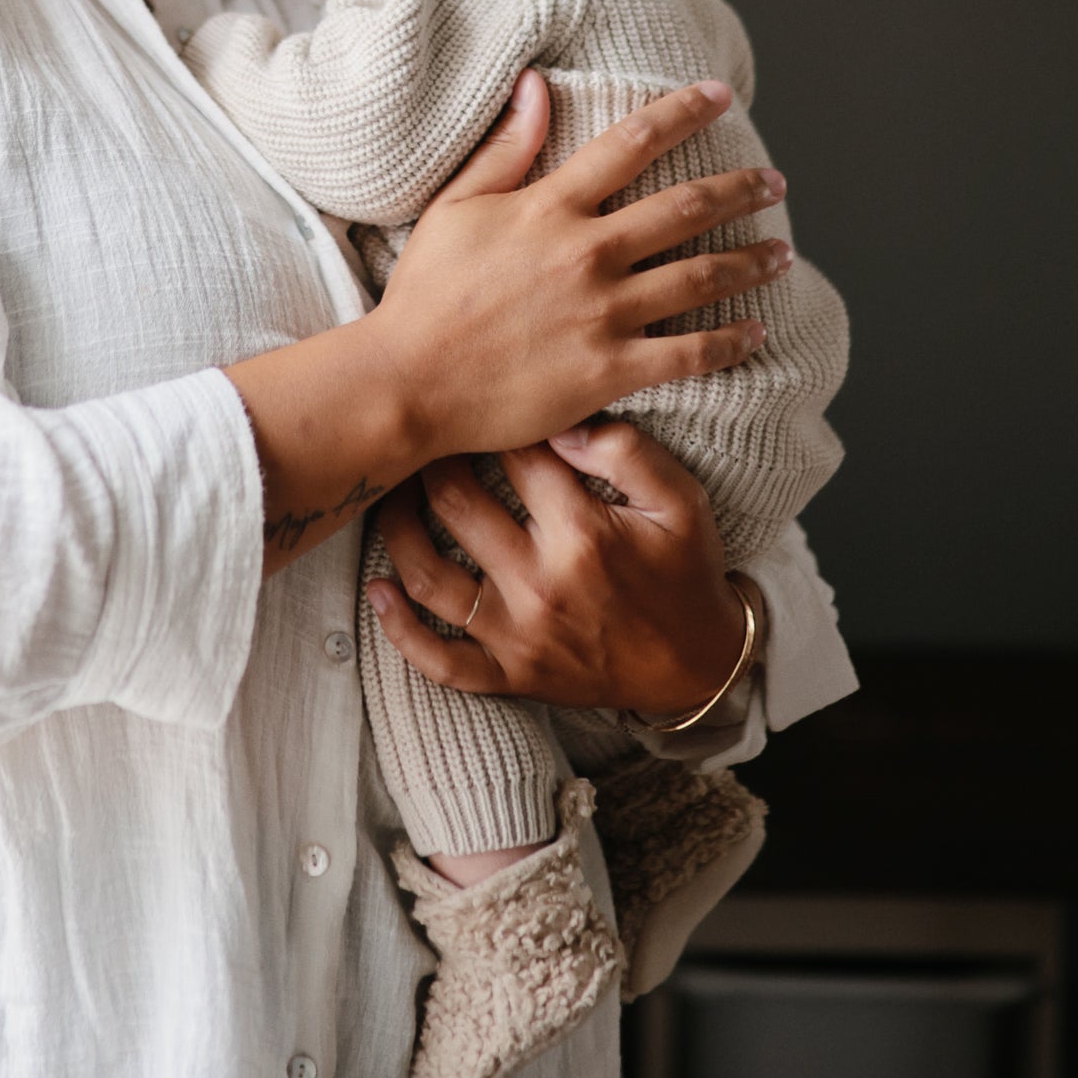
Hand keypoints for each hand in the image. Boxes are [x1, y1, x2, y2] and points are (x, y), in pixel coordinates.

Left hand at [364, 421, 744, 715]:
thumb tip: (561, 421)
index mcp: (582, 533)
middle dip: (431, 461)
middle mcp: (540, 584)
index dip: (492, 421)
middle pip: (456, 504)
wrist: (699, 665)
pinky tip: (378, 590)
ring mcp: (519, 636)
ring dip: (396, 530)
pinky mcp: (511, 676)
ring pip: (431, 576)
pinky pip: (442, 662)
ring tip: (389, 496)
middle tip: (420, 436)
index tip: (476, 402)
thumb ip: (626, 451)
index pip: (514, 456)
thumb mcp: (681, 500)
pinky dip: (401, 630)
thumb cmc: (685, 572)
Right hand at [365, 71, 792, 462]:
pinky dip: (730, 341)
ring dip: (751, 262)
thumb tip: (537, 85)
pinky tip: (755, 331)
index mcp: (549, 207)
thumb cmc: (424, 294)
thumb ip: (505, 148)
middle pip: (685, 207)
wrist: (408, 381)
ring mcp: (602, 313)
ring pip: (701, 277)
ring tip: (781, 252)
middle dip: (740, 189)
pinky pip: (688, 353)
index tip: (719, 96)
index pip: (631, 142)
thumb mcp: (454, 207)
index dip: (683, 112)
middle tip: (773, 183)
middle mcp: (586, 252)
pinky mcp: (608, 370)